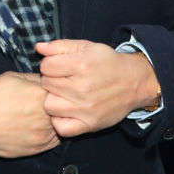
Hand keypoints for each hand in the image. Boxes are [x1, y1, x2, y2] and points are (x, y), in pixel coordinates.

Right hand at [0, 71, 59, 157]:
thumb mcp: (11, 77)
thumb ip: (33, 78)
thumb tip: (46, 78)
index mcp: (41, 94)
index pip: (62, 88)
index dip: (57, 88)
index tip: (52, 88)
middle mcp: (47, 115)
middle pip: (64, 107)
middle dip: (59, 104)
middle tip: (48, 102)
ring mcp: (44, 133)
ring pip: (62, 124)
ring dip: (57, 119)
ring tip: (43, 115)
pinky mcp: (39, 147)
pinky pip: (55, 139)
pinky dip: (52, 133)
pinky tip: (40, 127)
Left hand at [36, 39, 159, 137]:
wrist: (135, 82)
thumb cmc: (108, 63)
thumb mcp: (87, 47)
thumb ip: (60, 46)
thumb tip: (38, 48)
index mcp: (81, 65)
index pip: (46, 66)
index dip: (50, 64)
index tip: (59, 66)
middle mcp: (82, 88)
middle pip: (46, 84)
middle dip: (52, 80)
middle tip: (65, 80)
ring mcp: (85, 108)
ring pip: (49, 105)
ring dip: (54, 99)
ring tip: (65, 95)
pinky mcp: (89, 124)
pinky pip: (61, 127)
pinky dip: (60, 120)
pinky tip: (67, 111)